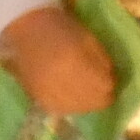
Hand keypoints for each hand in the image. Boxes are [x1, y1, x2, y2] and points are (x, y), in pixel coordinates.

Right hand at [0, 7, 117, 115]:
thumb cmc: (61, 28)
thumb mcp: (88, 38)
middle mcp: (61, 82)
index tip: (108, 76)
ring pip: (80, 109)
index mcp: (75, 62)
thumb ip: (103, 61)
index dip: (111, 82)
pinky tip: (70, 94)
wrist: (27, 30)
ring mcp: (49, 93)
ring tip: (83, 88)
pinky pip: (63, 110)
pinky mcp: (39, 99)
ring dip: (87, 101)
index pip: (106, 86)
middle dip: (102, 94)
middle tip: (98, 84)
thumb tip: (112, 81)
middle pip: (95, 102)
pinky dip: (71, 104)